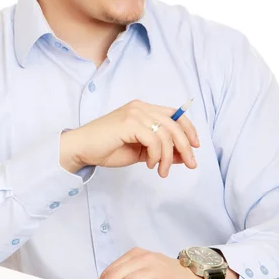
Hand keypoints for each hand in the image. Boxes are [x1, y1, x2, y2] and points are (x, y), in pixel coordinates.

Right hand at [60, 99, 199, 175]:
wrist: (82, 148)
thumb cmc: (108, 148)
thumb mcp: (141, 150)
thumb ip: (161, 150)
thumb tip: (185, 156)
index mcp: (144, 108)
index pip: (175, 114)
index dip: (189, 129)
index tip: (195, 146)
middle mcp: (141, 107)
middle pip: (175, 124)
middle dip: (186, 146)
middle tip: (191, 164)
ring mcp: (135, 113)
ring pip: (166, 134)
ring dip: (168, 157)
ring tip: (161, 171)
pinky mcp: (129, 122)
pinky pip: (154, 140)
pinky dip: (156, 156)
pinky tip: (149, 165)